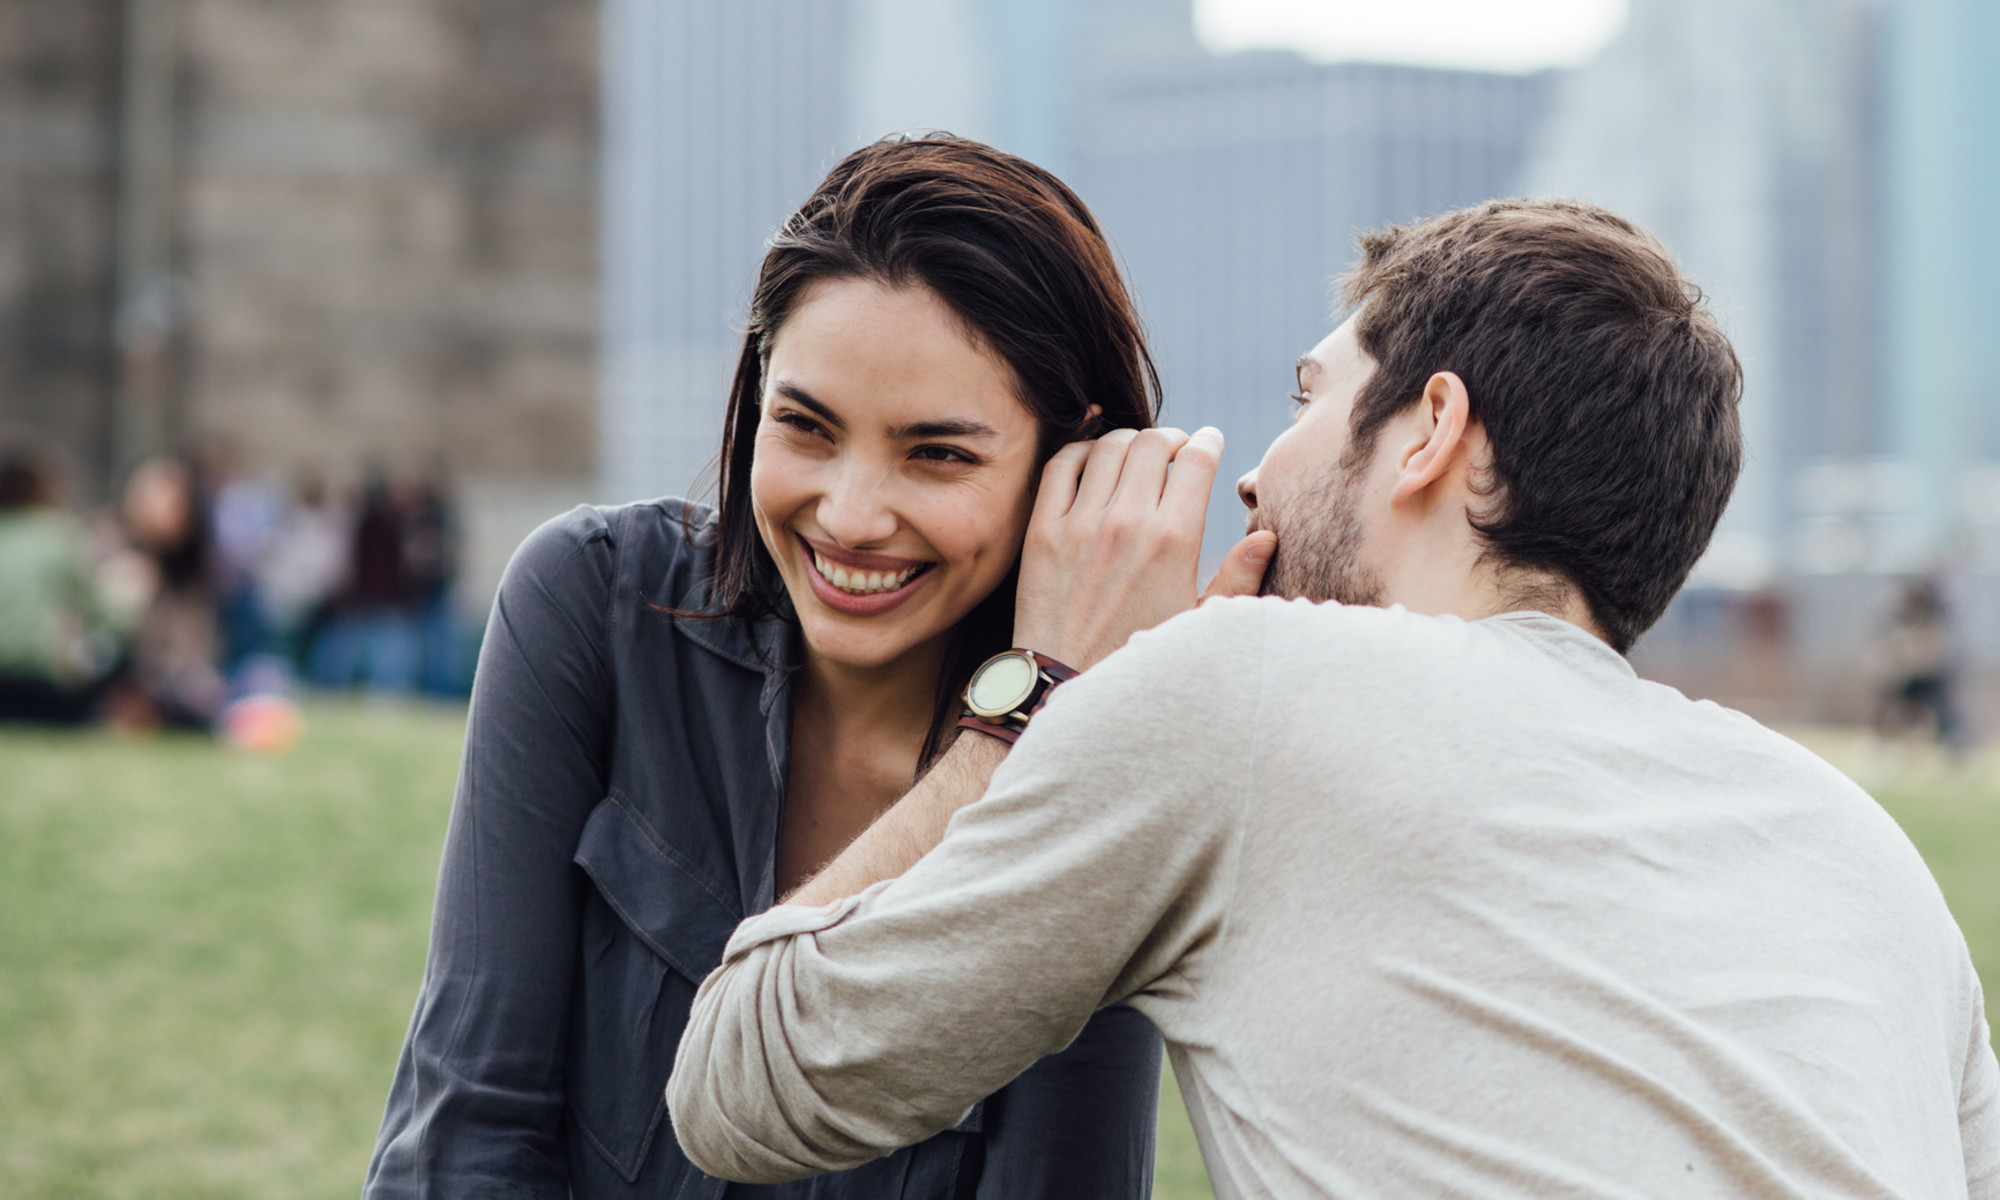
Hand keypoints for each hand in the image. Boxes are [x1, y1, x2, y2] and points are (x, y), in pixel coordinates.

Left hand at [1013, 426, 1276, 669]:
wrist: (1067, 682)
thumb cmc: (1140, 654)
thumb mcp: (1198, 621)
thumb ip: (1237, 577)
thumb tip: (1266, 536)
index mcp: (1174, 541)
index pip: (1197, 460)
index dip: (1208, 442)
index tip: (1208, 442)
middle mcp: (1127, 523)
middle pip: (1154, 442)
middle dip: (1171, 438)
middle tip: (1173, 449)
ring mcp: (1081, 524)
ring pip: (1108, 446)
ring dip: (1128, 441)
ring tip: (1135, 456)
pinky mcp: (1043, 530)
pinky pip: (1061, 465)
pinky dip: (1080, 450)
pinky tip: (1092, 461)